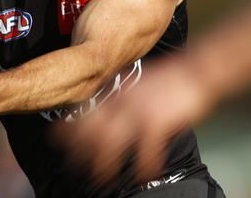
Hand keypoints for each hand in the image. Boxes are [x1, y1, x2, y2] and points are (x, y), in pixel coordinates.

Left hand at [58, 56, 215, 184]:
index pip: (85, 111)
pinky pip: (146, 152)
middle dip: (79, 152)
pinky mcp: (158, 121)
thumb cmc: (170, 78)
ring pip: (112, 144)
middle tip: (72, 169)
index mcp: (117, 93)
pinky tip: (144, 176)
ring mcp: (139, 112)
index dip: (68, 127)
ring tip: (100, 181)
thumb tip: (107, 108)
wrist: (196, 70)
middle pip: (92, 130)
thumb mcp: (138, 83)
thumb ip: (121, 96)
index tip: (54, 139)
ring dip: (104, 165)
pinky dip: (144, 167)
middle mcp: (123, 102)